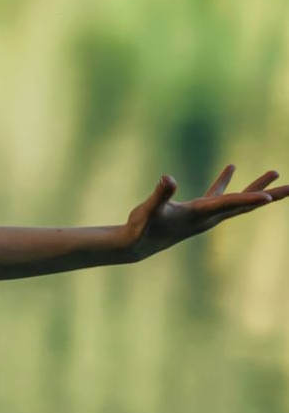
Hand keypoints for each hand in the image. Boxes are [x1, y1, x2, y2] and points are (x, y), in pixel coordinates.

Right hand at [120, 164, 288, 260]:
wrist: (137, 245)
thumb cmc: (142, 228)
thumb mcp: (149, 210)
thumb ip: (160, 195)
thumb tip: (167, 178)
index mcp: (200, 214)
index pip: (229, 205)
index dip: (248, 200)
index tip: (269, 197)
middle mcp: (210, 216)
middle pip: (246, 204)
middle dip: (271, 195)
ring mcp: (206, 214)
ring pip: (239, 200)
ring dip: (257, 187)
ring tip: (275, 172)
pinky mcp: (198, 211)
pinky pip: (220, 195)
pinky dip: (227, 182)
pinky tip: (232, 167)